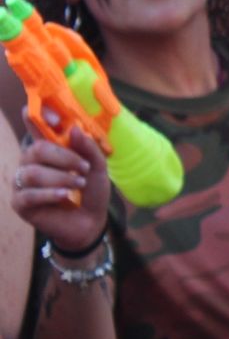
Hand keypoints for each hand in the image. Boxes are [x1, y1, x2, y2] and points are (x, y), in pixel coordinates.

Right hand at [11, 124, 110, 252]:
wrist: (90, 222)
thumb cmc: (91, 190)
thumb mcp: (97, 167)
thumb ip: (88, 148)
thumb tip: (74, 129)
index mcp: (48, 149)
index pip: (36, 127)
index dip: (39, 117)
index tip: (55, 116)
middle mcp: (30, 162)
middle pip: (36, 150)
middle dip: (63, 157)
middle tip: (83, 168)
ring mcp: (22, 182)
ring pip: (32, 172)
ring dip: (60, 178)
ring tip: (79, 184)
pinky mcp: (20, 203)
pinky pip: (28, 194)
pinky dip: (49, 193)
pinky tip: (64, 196)